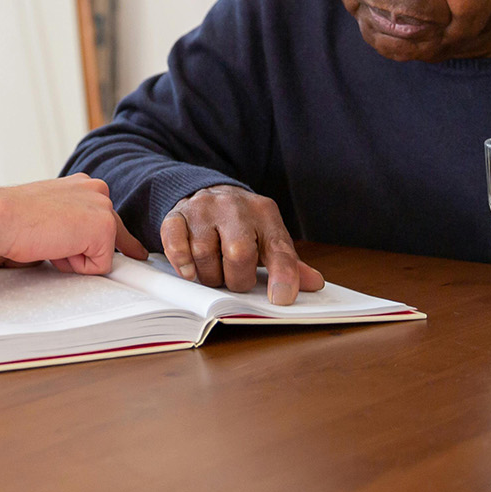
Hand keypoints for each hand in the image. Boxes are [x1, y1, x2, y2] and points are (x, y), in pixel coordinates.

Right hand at [0, 175, 148, 274]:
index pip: (106, 218)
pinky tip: (56, 247)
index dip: (108, 240)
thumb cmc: (14, 218)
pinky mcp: (104, 229)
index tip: (132, 251)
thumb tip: (85, 245)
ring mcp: (103, 208)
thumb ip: (71, 222)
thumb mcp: (50, 213)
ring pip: (103, 253)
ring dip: (76, 257)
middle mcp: (98, 190)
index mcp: (84, 184)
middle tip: (56, 243)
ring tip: (49, 241)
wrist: (2, 216)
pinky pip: (100, 267)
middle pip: (114, 237)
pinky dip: (76, 266)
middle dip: (89, 251)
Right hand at [161, 185, 324, 304]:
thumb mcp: (269, 238)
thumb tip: (315, 284)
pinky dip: (182, 262)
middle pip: (238, 254)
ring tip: (214, 272)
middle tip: (234, 281)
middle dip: (236, 279)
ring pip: (204, 254)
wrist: (209, 192)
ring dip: (209, 275)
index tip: (281, 299)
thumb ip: (289, 263)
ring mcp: (203, 209)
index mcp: (265, 214)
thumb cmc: (243, 224)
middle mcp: (234, 207)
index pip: (279, 249)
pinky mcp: (177, 215)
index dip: (283, 277)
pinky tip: (190, 269)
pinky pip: (175, 243)